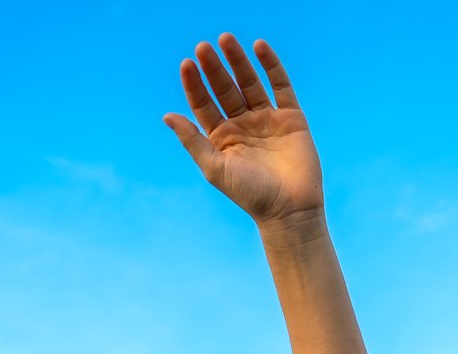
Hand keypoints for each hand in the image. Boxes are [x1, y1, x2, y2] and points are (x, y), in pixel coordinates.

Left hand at [163, 35, 322, 227]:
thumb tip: (167, 115)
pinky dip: (270, 65)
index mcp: (221, 138)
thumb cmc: (249, 194)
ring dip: (238, 61)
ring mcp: (266, 119)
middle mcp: (242, 125)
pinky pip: (280, 85)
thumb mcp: (214, 167)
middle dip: (213, 68)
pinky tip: (259, 47)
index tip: (186, 64)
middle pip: (224, 89)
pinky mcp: (290, 117)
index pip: (204, 104)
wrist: (289, 209)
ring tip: (225, 39)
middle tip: (203, 46)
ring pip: (249, 82)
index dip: (195, 84)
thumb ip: (192, 140)